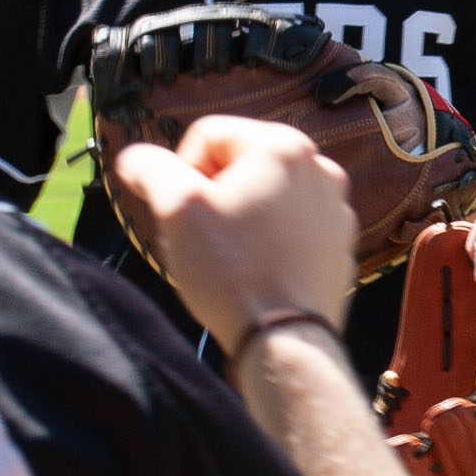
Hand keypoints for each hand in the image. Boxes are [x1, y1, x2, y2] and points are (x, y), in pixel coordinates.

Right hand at [115, 116, 352, 353]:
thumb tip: (135, 156)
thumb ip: (152, 169)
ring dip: (243, 216)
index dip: (182, 173)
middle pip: (241, 163)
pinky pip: (293, 225)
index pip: (207, 136)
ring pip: (267, 194)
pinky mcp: (340, 242)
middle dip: (215, 195)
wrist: (285, 340)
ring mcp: (335, 206)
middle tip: (204, 237)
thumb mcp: (176, 211)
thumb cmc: (231, 272)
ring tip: (232, 257)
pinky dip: (272, 240)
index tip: (184, 214)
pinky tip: (259, 270)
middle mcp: (318, 166)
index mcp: (281, 145)